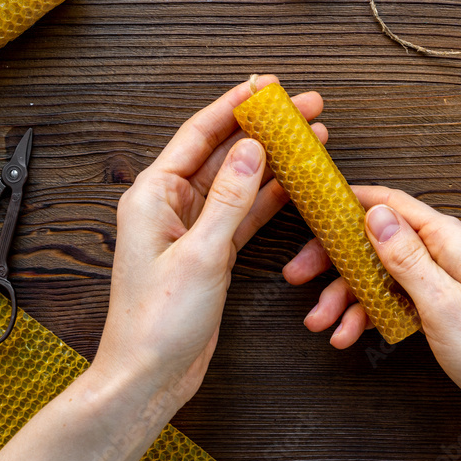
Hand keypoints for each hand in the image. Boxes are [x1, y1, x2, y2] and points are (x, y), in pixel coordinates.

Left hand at [0, 77, 329, 460]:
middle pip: (223, 152)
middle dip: (265, 128)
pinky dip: (269, 197)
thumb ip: (229, 200)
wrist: (149, 375)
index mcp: (154, 195)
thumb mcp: (199, 254)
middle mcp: (171, 204)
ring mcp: (192, 227)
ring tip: (312, 138)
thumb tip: (251, 149)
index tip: (267, 85)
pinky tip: (295, 182)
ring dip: (273, 160)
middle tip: (306, 108)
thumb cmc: (157, 321)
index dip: (234, 106)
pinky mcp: (210, 250)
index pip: (198, 134)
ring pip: (238, 181)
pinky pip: (244, 212)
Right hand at [283, 186, 460, 460]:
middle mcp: (451, 252)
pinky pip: (399, 299)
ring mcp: (448, 279)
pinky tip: (350, 334)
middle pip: (380, 242)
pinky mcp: (446, 305)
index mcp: (454, 239)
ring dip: (349, 297)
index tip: (312, 208)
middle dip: (336, 262)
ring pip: (384, 275)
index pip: (393, 204)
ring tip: (321, 323)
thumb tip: (376, 213)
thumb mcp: (443, 304)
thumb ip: (406, 257)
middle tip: (298, 277)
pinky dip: (372, 315)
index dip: (348, 204)